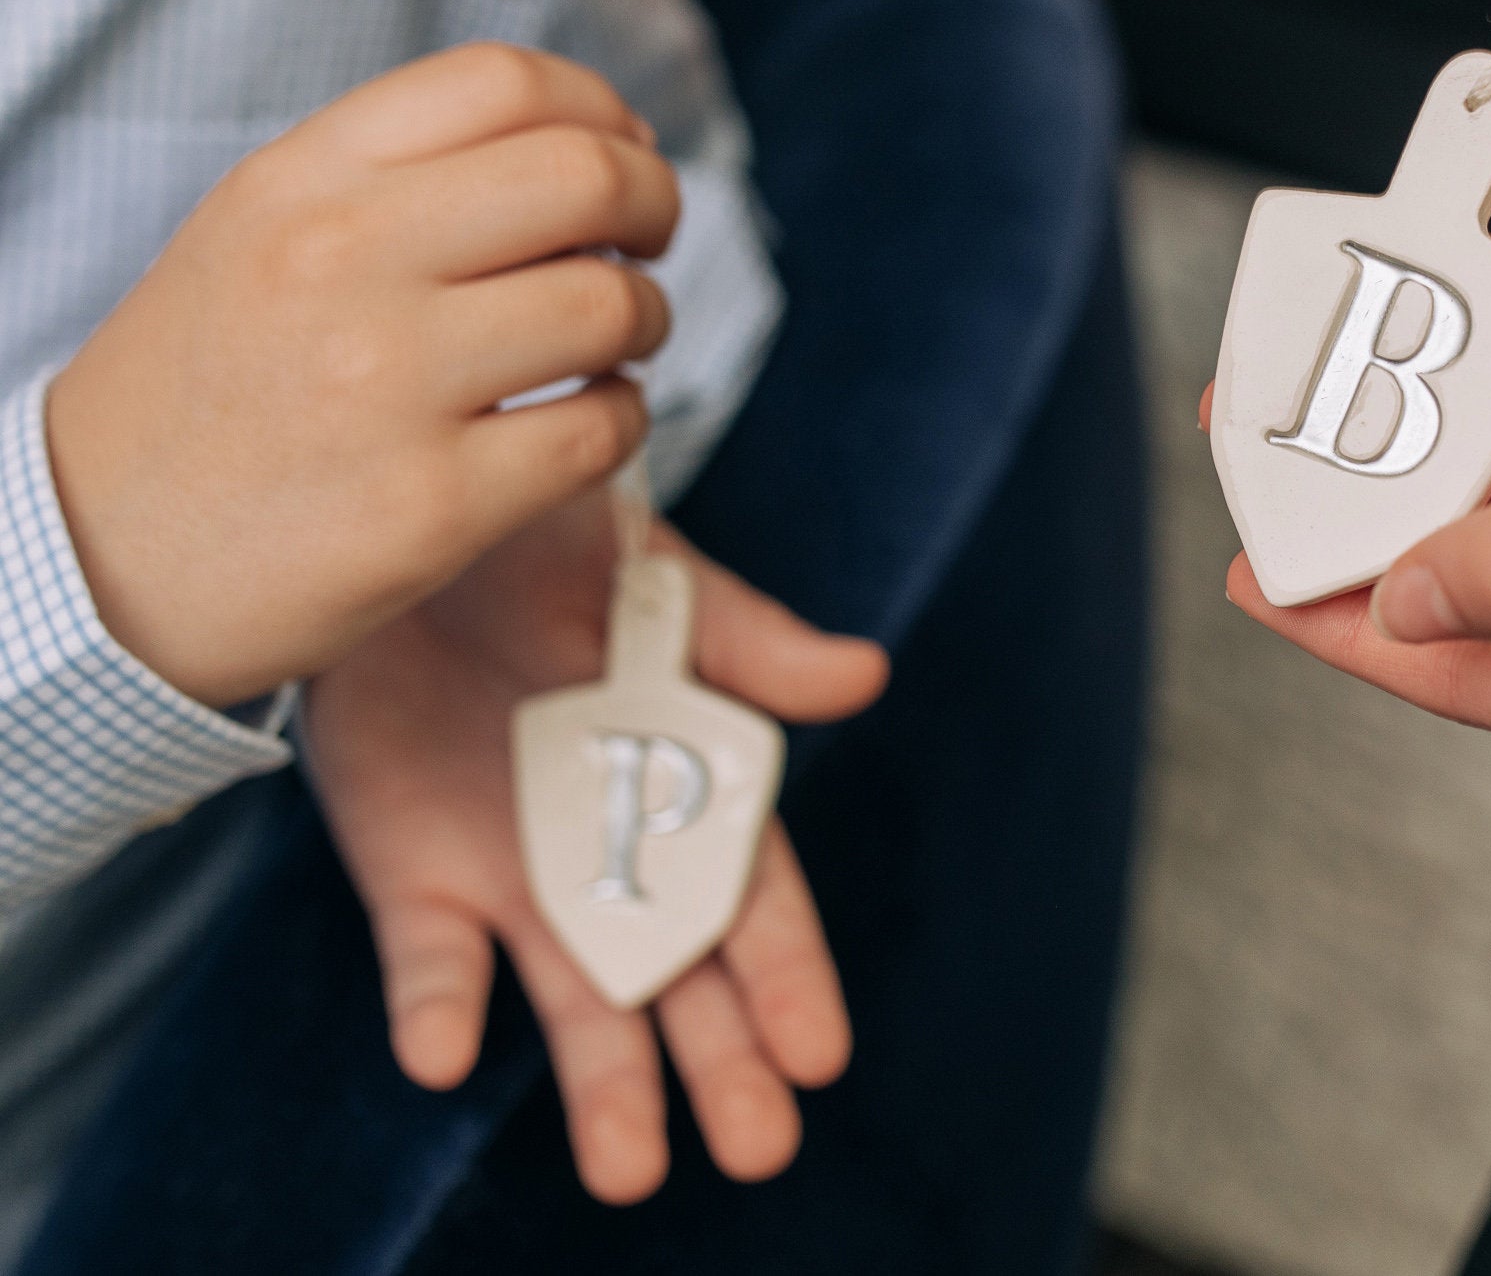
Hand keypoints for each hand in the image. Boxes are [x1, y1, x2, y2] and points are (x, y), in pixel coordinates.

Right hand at [49, 44, 678, 709]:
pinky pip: (600, 430)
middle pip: (586, 178)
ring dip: (646, 321)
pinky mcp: (433, 505)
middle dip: (654, 205)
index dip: (601, 111)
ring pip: (612, 307)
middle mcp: (342, 262)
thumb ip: (399, 175)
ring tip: (613, 345)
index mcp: (301, 179)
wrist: (98, 562)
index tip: (623, 152)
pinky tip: (585, 421)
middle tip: (647, 244)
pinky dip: (622, 418)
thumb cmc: (207, 389)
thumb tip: (591, 144)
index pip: (505, 82)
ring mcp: (388, 385)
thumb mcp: (258, 231)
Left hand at [300, 491, 887, 1202]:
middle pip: (678, 980)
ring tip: (631, 1172)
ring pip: (573, 1001)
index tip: (819, 1054)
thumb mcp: (658, 586)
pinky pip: (429, 961)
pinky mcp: (415, 878)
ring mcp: (517, 876)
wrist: (418, 530)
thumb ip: (748, 643)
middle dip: (721, 1063)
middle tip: (759, 1149)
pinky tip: (443, 1053)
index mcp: (691, 789)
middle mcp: (617, 855)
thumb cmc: (562, 552)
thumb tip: (863, 674)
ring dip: (603, 1083)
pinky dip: (437, 1008)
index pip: (753, 900)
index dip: (786, 975)